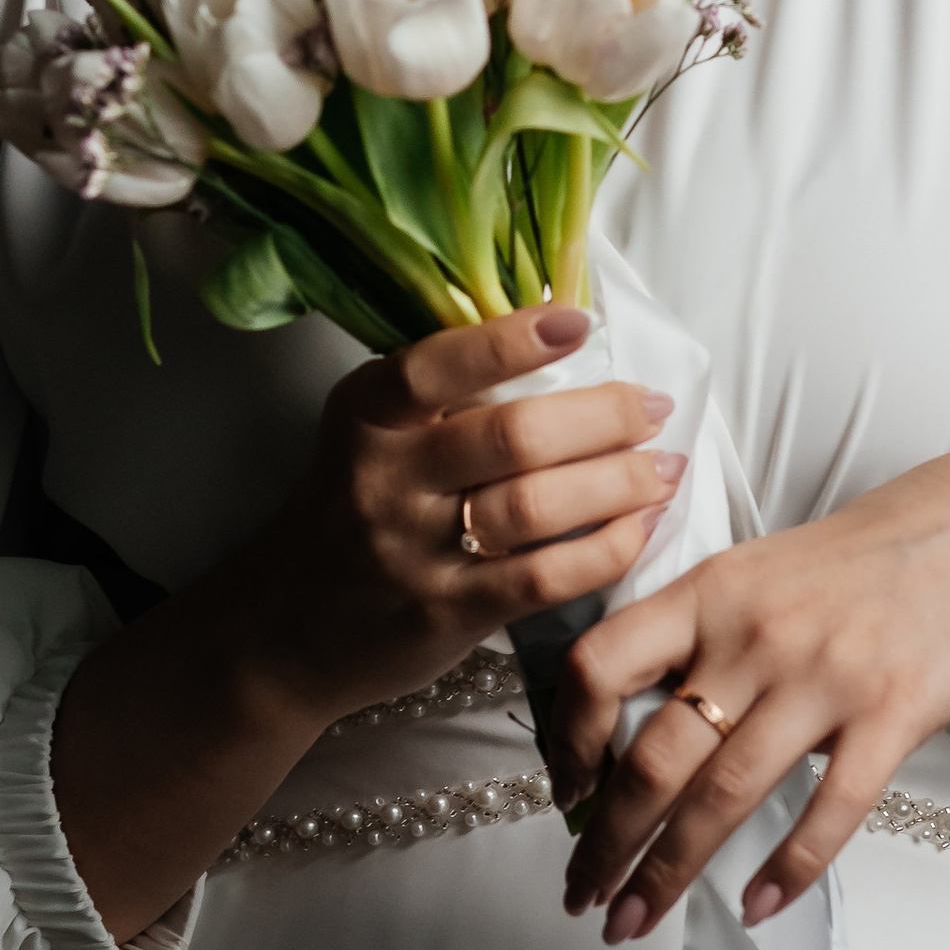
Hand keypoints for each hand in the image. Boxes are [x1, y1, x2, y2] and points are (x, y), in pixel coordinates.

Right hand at [53, 302, 679, 936]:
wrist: (283, 629)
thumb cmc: (350, 512)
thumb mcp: (369, 437)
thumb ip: (442, 394)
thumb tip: (560, 334)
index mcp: (365, 415)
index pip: (439, 365)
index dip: (514, 340)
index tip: (580, 320)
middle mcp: (383, 478)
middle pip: (512, 436)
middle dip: (603, 417)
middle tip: (654, 408)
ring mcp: (412, 551)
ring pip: (536, 506)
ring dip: (619, 483)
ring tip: (665, 468)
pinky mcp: (444, 615)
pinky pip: (543, 577)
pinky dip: (604, 549)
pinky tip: (640, 528)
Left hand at [554, 447, 949, 942]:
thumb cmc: (862, 564)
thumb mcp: (758, 572)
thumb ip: (695, 634)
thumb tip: (623, 718)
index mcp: (709, 593)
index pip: (601, 665)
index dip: (568, 738)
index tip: (563, 795)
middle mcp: (755, 633)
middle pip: (654, 754)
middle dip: (606, 842)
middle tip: (581, 897)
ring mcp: (825, 674)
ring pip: (725, 793)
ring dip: (669, 871)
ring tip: (633, 920)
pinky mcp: (894, 710)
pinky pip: (830, 806)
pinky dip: (787, 867)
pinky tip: (756, 905)